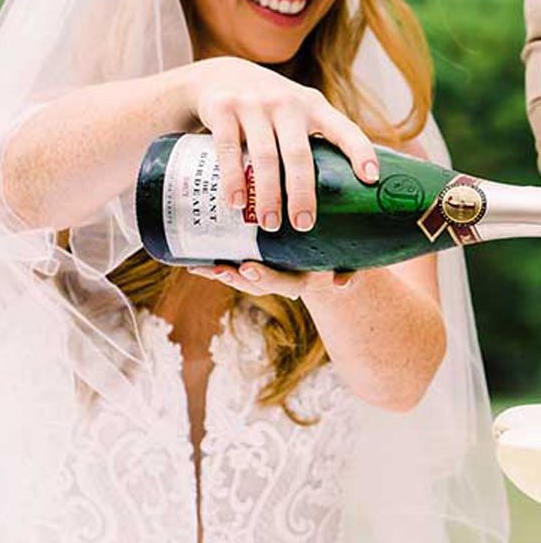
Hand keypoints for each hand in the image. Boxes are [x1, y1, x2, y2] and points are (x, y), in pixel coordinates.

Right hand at [185, 55, 378, 230]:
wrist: (218, 74)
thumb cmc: (267, 105)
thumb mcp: (295, 111)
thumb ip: (312, 140)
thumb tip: (335, 195)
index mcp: (313, 106)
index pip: (344, 129)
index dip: (360, 153)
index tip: (370, 180)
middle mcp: (287, 103)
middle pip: (299, 154)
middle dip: (302, 193)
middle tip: (303, 225)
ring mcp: (253, 104)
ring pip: (265, 156)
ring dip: (267, 194)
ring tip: (270, 223)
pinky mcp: (223, 108)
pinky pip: (229, 149)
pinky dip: (233, 179)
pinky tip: (237, 202)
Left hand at [187, 261, 355, 297]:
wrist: (332, 265)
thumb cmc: (341, 259)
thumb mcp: (349, 264)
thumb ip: (348, 272)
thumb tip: (342, 284)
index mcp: (302, 280)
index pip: (282, 282)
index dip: (264, 277)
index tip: (248, 268)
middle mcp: (282, 280)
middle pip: (255, 284)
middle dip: (236, 278)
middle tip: (219, 269)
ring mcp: (268, 273)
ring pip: (241, 278)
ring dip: (219, 273)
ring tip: (199, 268)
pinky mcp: (256, 263)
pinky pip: (233, 267)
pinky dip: (214, 264)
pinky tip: (192, 261)